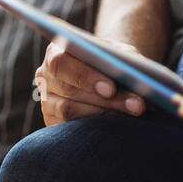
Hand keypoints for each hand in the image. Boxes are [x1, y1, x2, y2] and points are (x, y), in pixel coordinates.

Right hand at [34, 39, 148, 125]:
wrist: (104, 75)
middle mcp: (46, 77)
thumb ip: (123, 56)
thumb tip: (135, 71)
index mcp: (56, 52)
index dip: (85, 77)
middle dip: (106, 100)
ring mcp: (47, 101)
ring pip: (70, 112)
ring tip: (135, 114)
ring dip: (106, 115)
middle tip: (136, 106)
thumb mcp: (117, 51)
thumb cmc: (110, 60)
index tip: (111, 89)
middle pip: (70, 91)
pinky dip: (97, 128)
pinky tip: (120, 126)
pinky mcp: (52, 123)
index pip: (61, 63)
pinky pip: (71, 129)